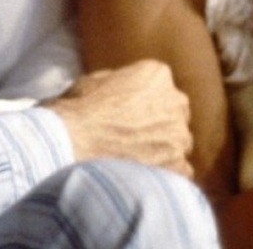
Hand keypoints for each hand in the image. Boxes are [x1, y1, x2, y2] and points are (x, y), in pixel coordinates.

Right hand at [46, 59, 193, 177]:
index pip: (162, 86)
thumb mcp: (95, 81)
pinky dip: (163, 174)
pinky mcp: (178, 165)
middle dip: (159, 124)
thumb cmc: (77, 110)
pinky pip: (179, 170)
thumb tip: (125, 91)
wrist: (72, 143)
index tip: (130, 114)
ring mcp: (180, 135)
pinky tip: (140, 178)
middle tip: (133, 138)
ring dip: (162, 150)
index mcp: (157, 74)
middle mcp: (176, 101)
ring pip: (178, 143)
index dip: (145, 102)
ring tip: (134, 160)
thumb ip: (122, 82)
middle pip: (175, 114)